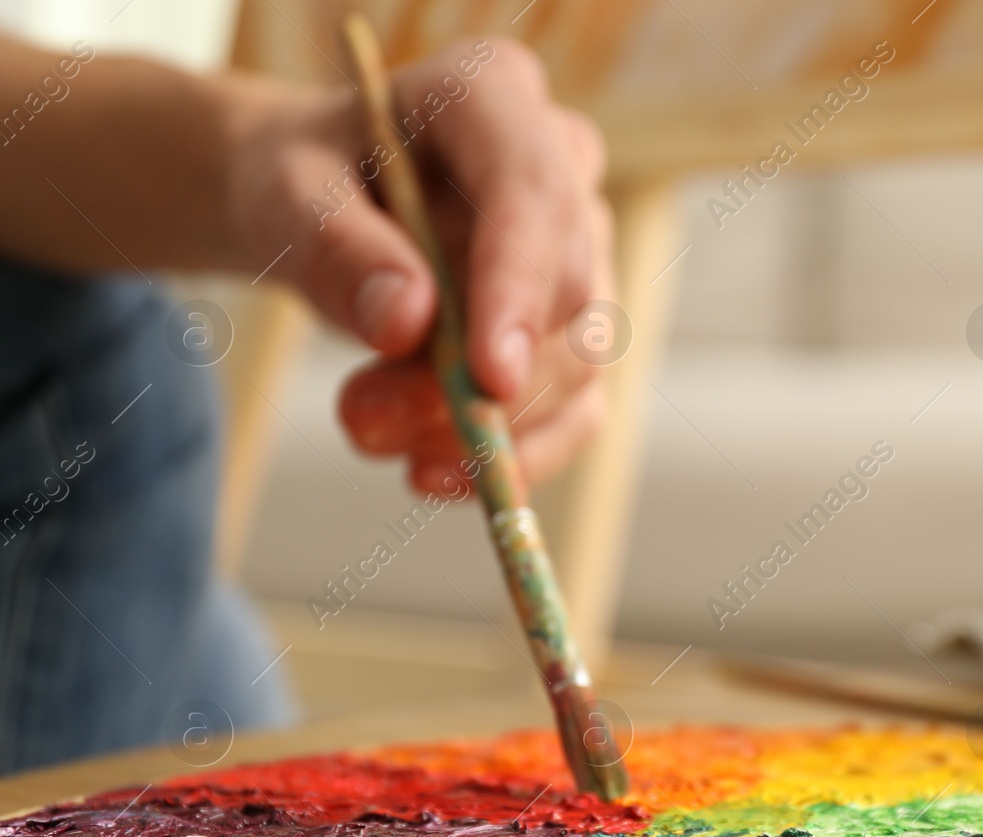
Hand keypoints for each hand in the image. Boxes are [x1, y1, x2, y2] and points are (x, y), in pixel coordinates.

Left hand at [226, 38, 609, 493]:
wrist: (316, 207)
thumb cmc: (306, 181)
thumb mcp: (283, 195)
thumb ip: (335, 244)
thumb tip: (408, 322)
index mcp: (496, 98)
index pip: (537, 193)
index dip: (520, 287)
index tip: (489, 379)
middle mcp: (563, 169)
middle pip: (568, 294)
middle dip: (477, 380)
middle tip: (361, 421)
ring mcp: (582, 253)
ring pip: (578, 363)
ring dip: (484, 427)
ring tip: (368, 433)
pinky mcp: (576, 331)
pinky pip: (578, 412)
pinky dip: (515, 458)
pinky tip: (434, 475)